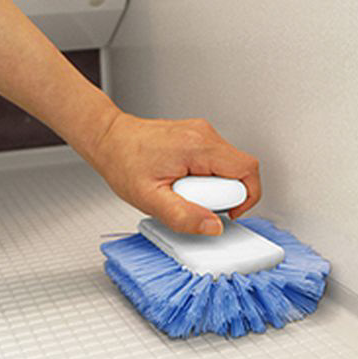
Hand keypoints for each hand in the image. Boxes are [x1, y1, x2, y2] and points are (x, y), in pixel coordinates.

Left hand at [91, 113, 261, 234]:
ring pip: (229, 166)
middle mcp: (204, 134)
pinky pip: (217, 161)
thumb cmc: (123, 162)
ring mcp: (202, 132)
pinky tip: (184, 180)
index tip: (227, 211)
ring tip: (186, 190)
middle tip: (195, 200)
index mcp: (197, 146)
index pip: (247, 170)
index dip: (245, 197)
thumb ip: (182, 216)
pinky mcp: (198, 136)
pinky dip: (206, 176)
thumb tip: (212, 226)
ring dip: (214, 186)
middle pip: (240, 169)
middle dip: (224, 194)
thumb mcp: (149, 199)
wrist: (110, 140)